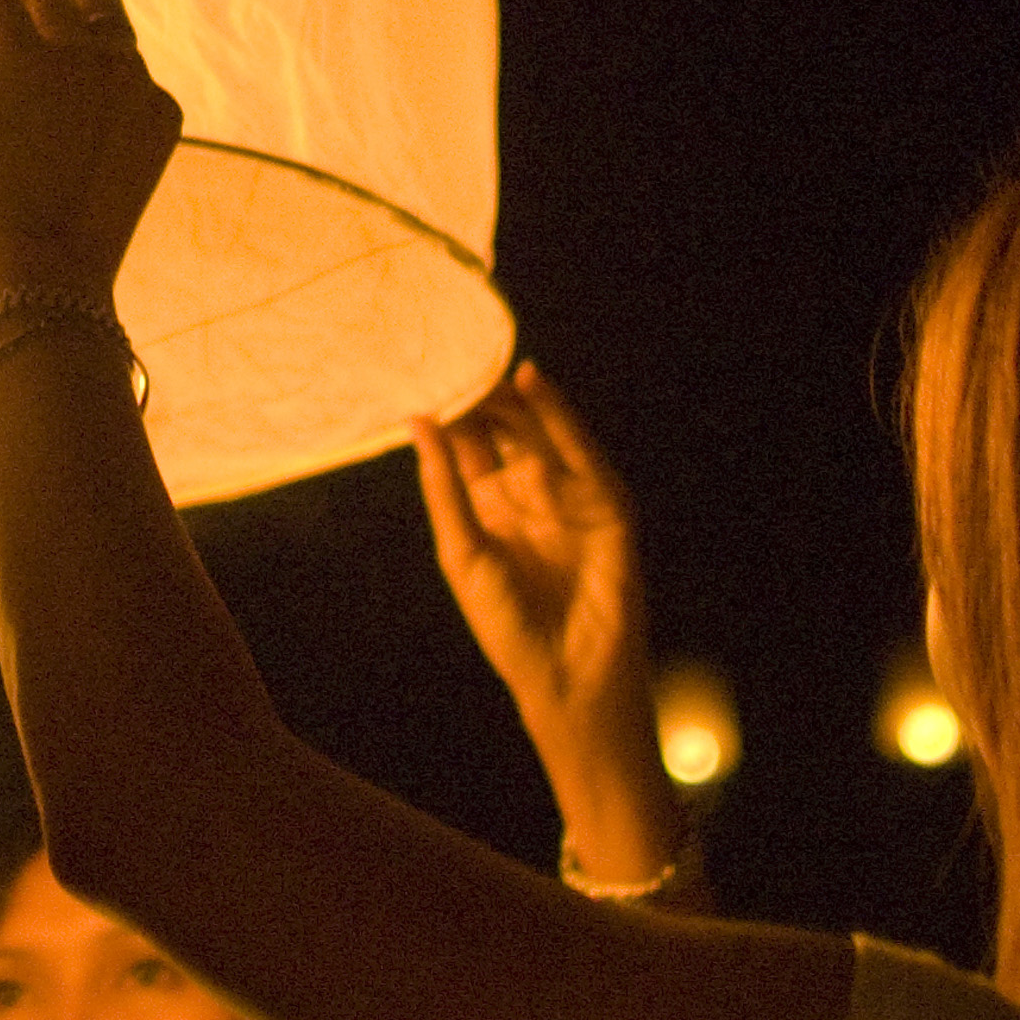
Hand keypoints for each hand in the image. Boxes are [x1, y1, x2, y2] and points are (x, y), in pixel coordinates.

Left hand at [0, 0, 182, 302]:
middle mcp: (128, 73)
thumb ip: (90, 139)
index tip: (55, 84)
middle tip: (26, 50)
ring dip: (23, 15)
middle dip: (62, 23)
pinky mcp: (21, 56)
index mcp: (159, 109)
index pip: (122, 55)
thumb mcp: (100, 192)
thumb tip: (29, 98)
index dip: (85, 63)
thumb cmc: (56, 261)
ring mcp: (79, 59)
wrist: (42, 276)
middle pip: (94, 11)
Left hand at [412, 362, 672, 852]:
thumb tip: (415, 419)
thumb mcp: (463, 553)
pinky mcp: (604, 504)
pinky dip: (556, 413)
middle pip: (500, 426)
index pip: (466, 442)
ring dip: (508, 391)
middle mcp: (528, 493)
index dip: (445, 407)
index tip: (415, 363)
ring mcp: (568, 495)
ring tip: (478, 346)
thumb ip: (444, 485)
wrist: (570, 680)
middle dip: (476, 388)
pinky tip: (530, 381)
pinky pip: (578, 448)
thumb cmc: (509, 628)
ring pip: (536, 428)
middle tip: (446, 340)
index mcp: (489, 507)